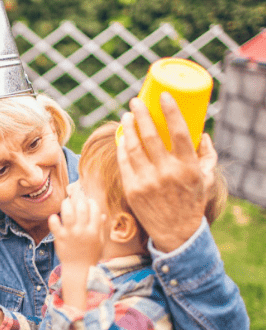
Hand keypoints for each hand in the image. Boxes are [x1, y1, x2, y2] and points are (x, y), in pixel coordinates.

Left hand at [48, 187, 104, 268]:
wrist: (79, 270)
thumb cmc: (90, 255)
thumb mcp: (99, 242)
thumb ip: (100, 228)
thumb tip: (102, 215)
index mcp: (94, 231)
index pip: (94, 209)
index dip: (91, 202)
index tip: (88, 201)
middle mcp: (82, 231)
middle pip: (81, 208)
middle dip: (79, 198)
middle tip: (75, 196)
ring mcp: (70, 234)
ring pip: (68, 213)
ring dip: (66, 204)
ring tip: (66, 202)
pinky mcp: (59, 238)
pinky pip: (54, 225)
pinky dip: (53, 219)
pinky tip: (54, 217)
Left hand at [117, 93, 213, 252]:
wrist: (175, 233)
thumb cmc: (191, 202)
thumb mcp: (205, 180)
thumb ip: (207, 157)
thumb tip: (204, 135)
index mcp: (188, 167)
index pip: (180, 132)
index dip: (170, 111)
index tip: (163, 96)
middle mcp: (167, 172)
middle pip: (151, 135)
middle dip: (141, 114)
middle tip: (135, 102)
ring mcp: (147, 181)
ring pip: (133, 146)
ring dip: (128, 127)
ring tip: (127, 116)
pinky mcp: (132, 189)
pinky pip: (124, 162)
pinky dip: (122, 146)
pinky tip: (122, 136)